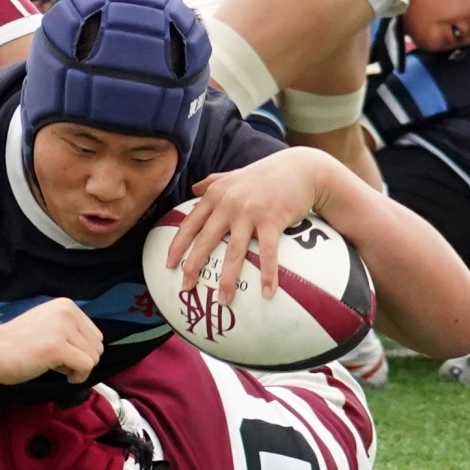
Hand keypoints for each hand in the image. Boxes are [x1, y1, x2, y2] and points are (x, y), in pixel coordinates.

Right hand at [0, 298, 103, 384]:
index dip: (82, 350)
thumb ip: (70, 332)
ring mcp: (61, 328)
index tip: (62, 354)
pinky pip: (85, 366)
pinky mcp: (56, 346)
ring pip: (93, 357)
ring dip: (78, 369)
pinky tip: (62, 375)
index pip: (96, 335)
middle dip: (82, 360)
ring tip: (57, 367)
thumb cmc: (17, 344)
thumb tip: (95, 351)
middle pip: (98, 346)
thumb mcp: (48, 326)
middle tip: (59, 362)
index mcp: (66, 305)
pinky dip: (77, 376)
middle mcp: (66, 311)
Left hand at [165, 149, 332, 299]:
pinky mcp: (272, 220)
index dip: (178, 245)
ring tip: (223, 300)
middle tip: (186, 287)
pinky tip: (267, 292)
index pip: (190, 223)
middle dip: (193, 266)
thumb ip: (213, 181)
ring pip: (233, 251)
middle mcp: (228, 203)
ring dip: (227, 279)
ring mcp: (249, 212)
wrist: (300, 168)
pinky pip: (267, 252)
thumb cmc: (266, 175)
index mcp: (215, 195)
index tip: (168, 264)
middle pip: (205, 240)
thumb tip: (194, 187)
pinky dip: (268, 274)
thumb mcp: (234, 175)